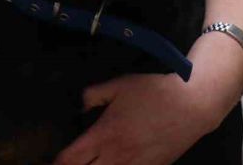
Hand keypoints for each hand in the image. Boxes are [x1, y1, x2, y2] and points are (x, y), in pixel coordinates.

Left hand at [54, 33, 242, 164]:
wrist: (192, 105)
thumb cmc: (154, 92)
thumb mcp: (119, 85)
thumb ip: (93, 95)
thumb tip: (77, 104)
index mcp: (104, 135)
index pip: (70, 160)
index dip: (56, 163)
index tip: (50, 159)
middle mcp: (117, 157)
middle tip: (68, 163)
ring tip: (88, 164)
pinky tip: (110, 164)